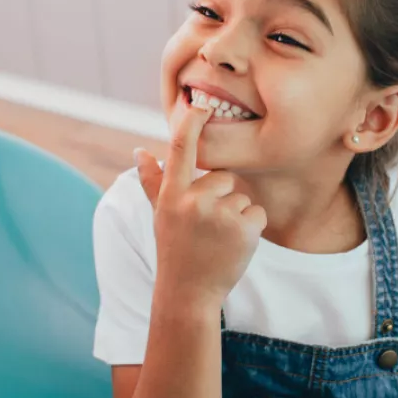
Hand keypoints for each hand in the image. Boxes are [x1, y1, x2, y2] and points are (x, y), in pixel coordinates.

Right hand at [135, 106, 266, 308]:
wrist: (189, 293)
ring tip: (218, 239)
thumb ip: (152, 182)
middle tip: (206, 227)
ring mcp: (219, 215)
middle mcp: (194, 201)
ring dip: (236, 215)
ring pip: (241, 196)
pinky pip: (257, 212)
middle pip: (223, 177)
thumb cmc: (174, 249)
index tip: (200, 104)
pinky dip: (251, 228)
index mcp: (172, 194)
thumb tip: (140, 151)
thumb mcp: (160, 214)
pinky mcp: (244, 228)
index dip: (191, 122)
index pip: (180, 148)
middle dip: (221, 197)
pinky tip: (234, 245)